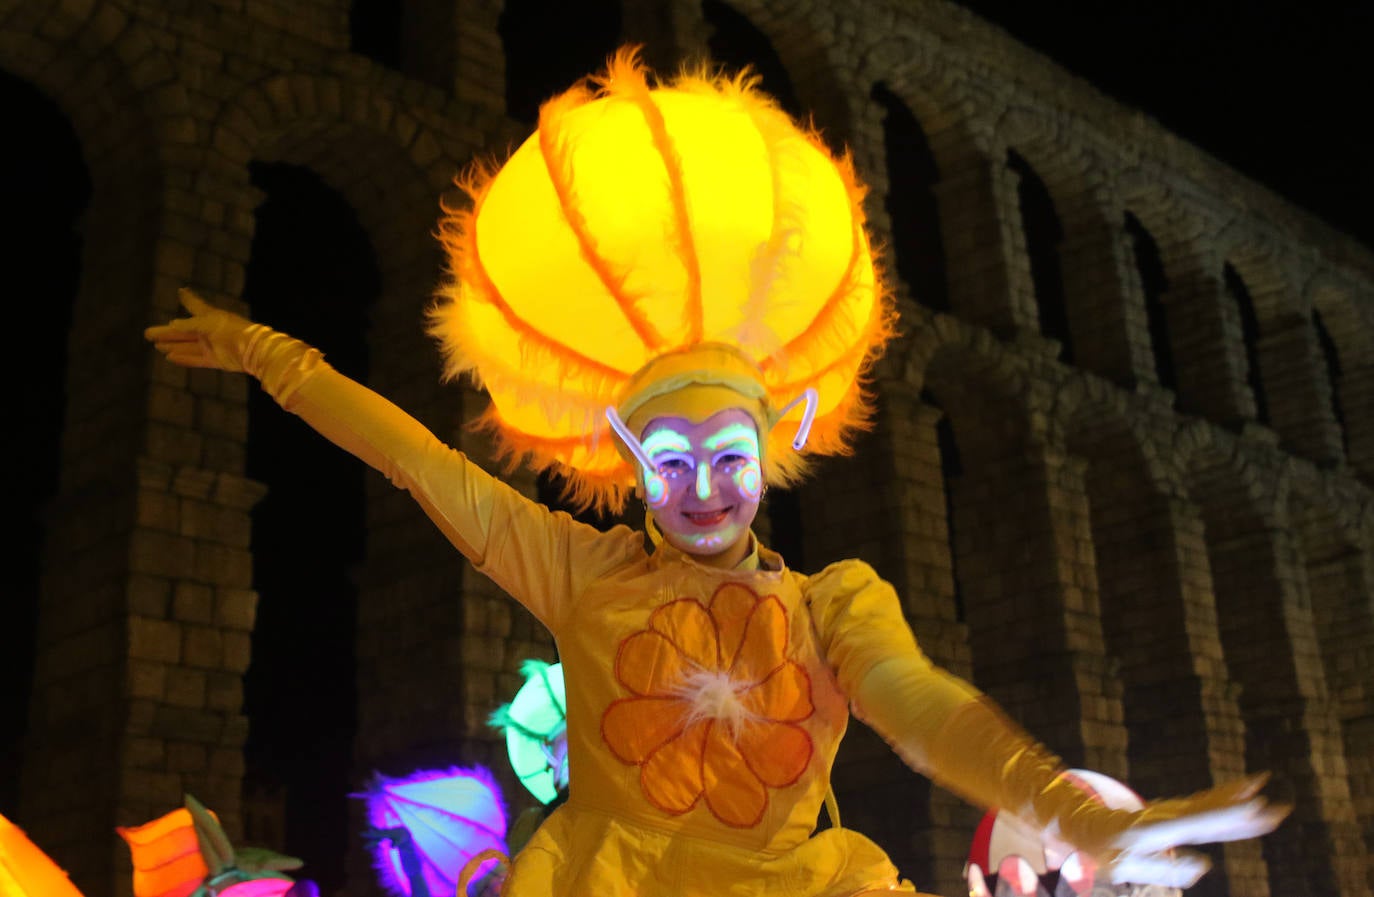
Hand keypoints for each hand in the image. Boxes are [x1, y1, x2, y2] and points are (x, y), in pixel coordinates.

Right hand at [145, 287, 254, 371]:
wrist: (251, 349)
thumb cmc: (230, 330)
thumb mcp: (207, 323)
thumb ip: (189, 324)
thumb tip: (173, 324)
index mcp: (209, 316)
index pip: (195, 305)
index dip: (187, 299)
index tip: (181, 291)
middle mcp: (209, 331)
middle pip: (183, 331)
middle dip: (166, 332)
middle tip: (148, 333)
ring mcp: (212, 346)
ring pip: (187, 346)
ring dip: (172, 346)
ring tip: (157, 346)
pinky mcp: (215, 360)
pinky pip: (196, 359)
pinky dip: (183, 358)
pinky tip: (170, 357)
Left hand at [1092, 774, 1289, 886]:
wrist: (1084, 825)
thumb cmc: (1105, 853)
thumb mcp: (1125, 866)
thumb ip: (1162, 869)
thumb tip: (1204, 865)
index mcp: (1153, 831)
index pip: (1194, 824)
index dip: (1223, 817)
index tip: (1252, 810)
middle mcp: (1166, 818)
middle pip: (1208, 815)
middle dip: (1239, 812)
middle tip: (1274, 808)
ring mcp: (1172, 814)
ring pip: (1210, 806)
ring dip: (1237, 798)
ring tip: (1262, 786)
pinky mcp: (1175, 814)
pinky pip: (1205, 805)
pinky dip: (1226, 796)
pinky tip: (1247, 786)